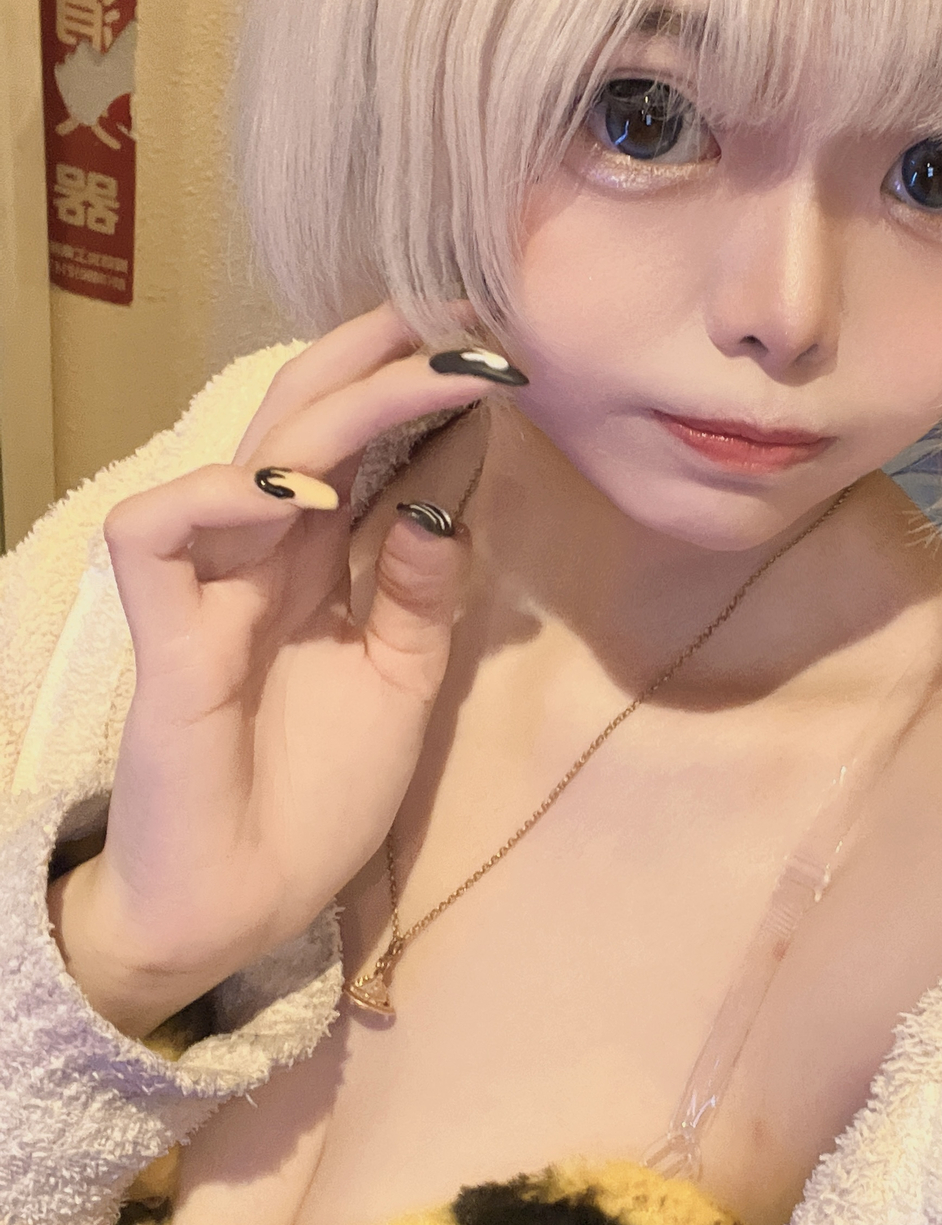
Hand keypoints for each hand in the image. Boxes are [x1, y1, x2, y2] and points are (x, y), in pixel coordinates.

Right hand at [52, 306, 521, 1036]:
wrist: (247, 904)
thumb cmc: (318, 794)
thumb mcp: (401, 680)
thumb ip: (423, 591)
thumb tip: (444, 494)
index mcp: (317, 561)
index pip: (361, 446)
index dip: (420, 395)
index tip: (500, 357)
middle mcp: (264, 554)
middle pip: (304, 419)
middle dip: (380, 358)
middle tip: (466, 320)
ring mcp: (210, 587)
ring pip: (249, 451)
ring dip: (335, 405)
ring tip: (425, 379)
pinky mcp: (164, 636)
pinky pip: (158, 533)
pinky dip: (228, 496)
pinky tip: (306, 493)